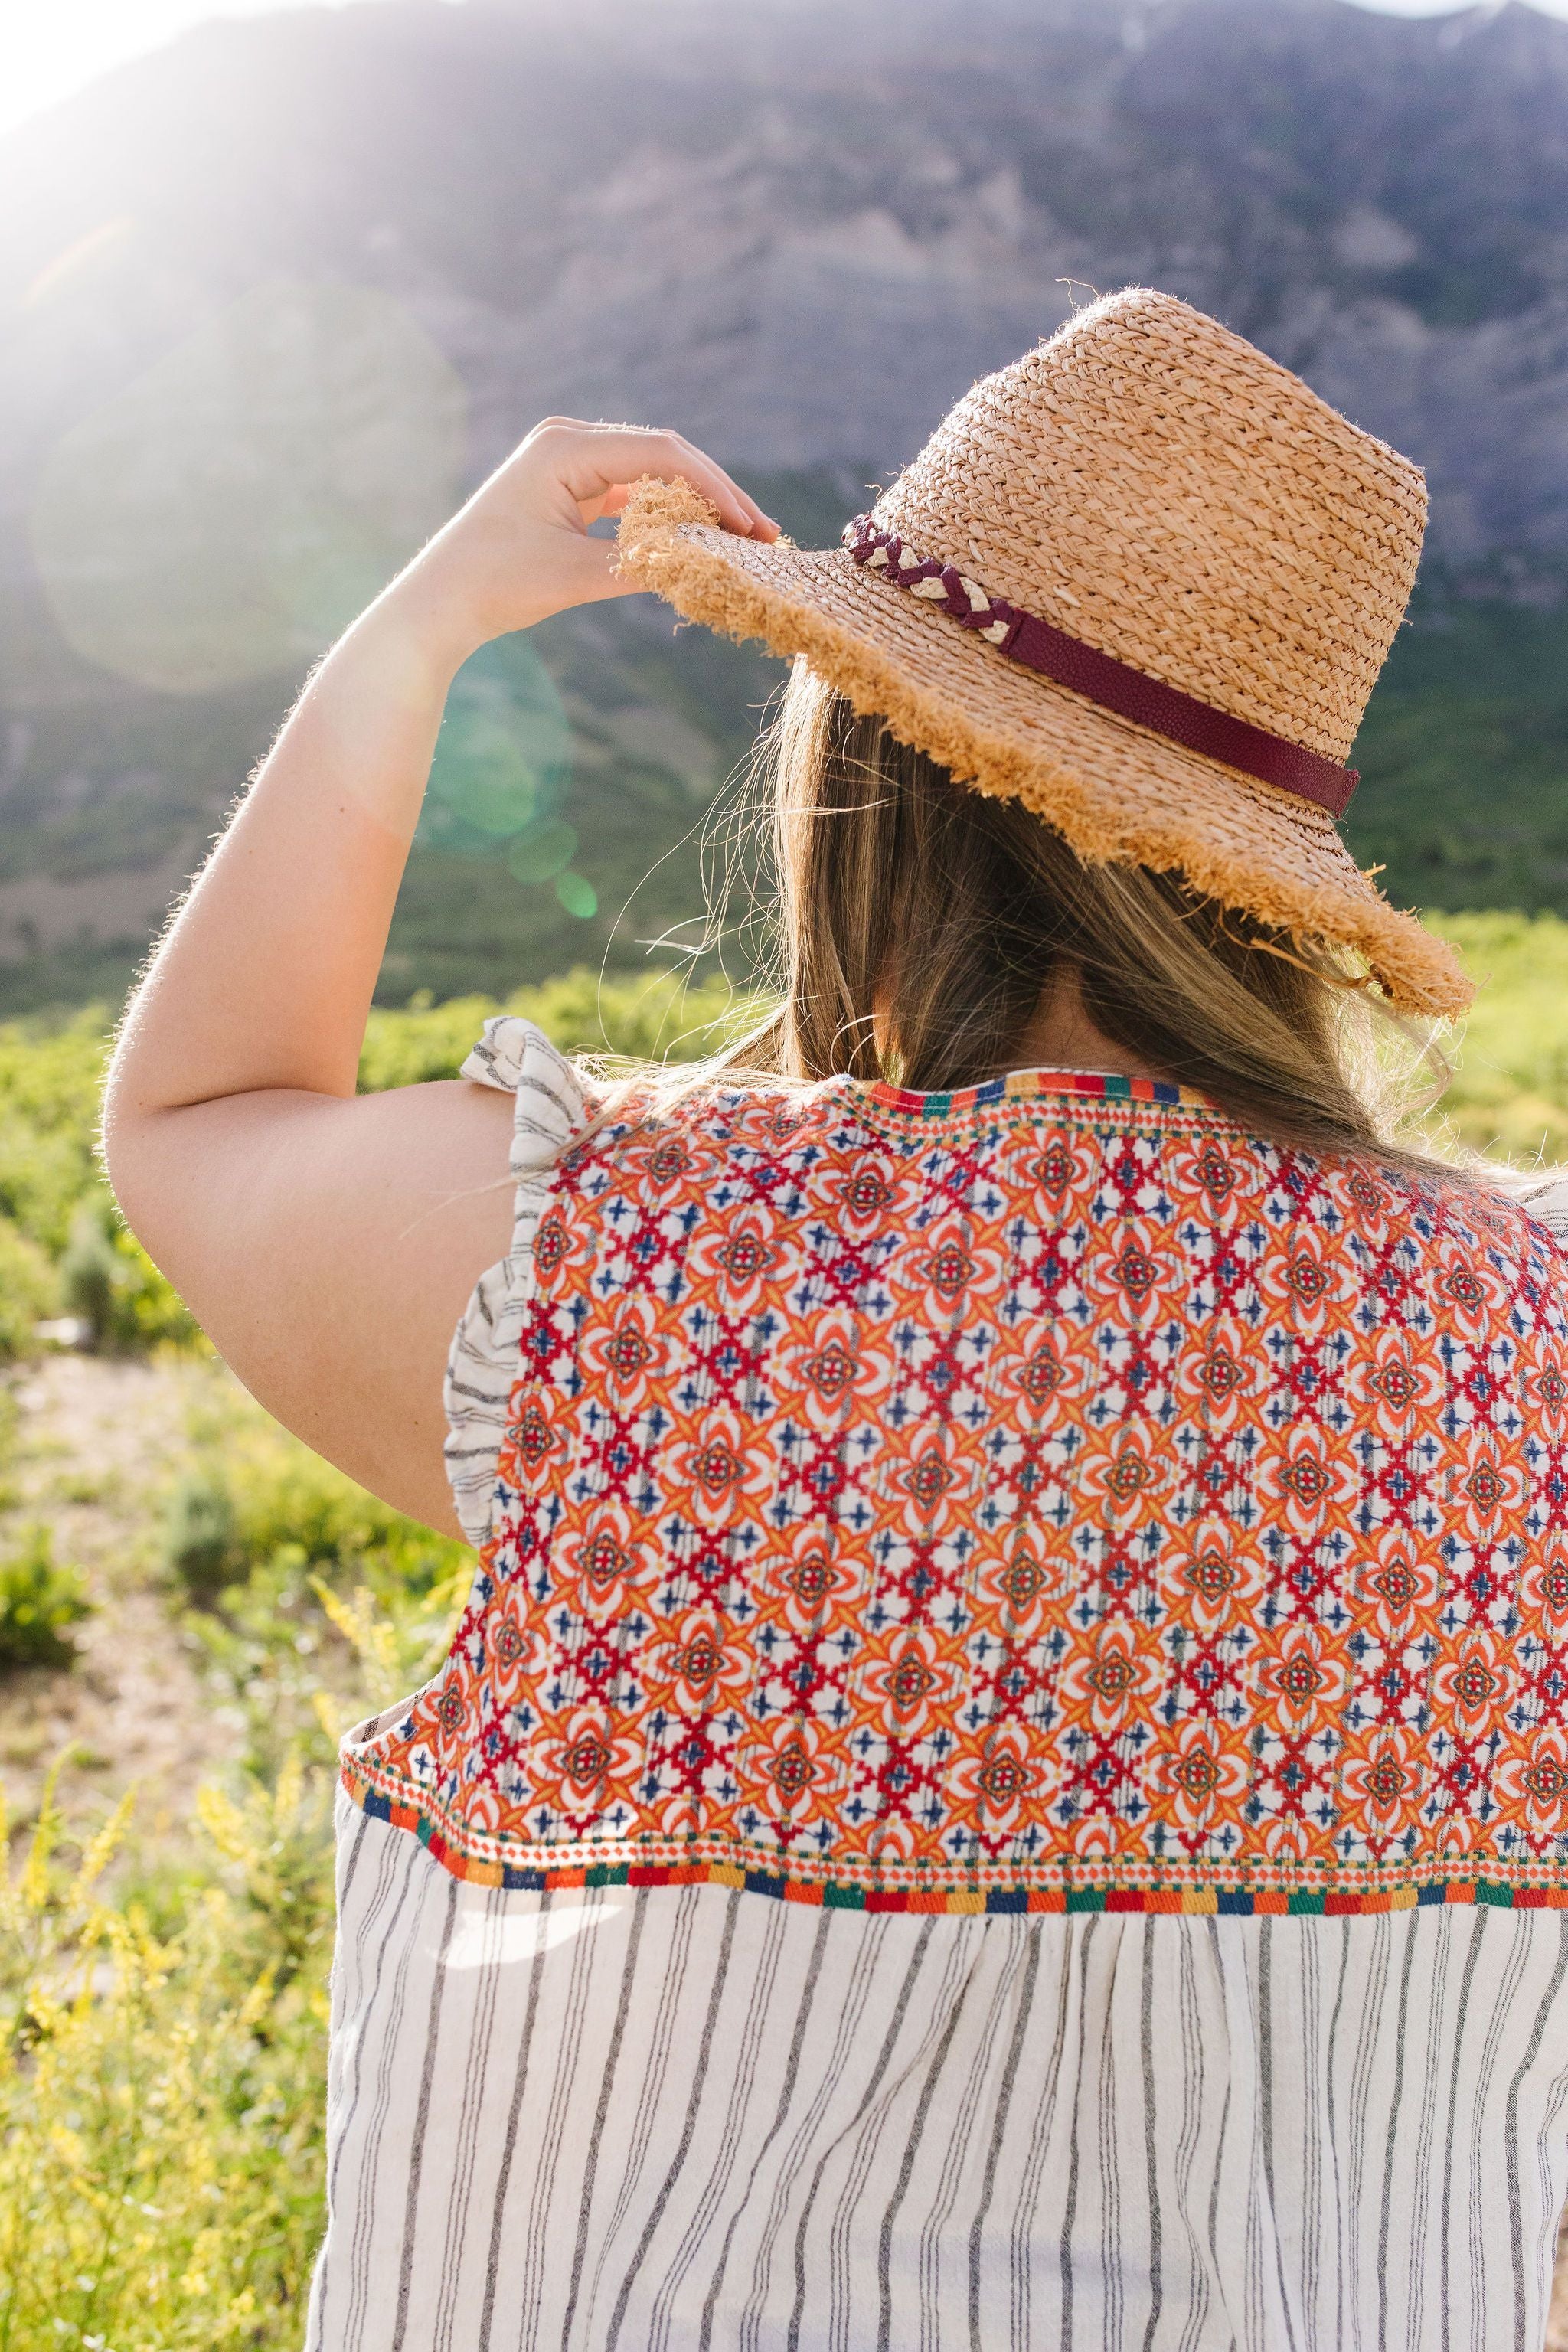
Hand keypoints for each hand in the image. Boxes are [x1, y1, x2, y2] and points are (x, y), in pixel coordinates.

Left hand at [385, 418, 778, 663]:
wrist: (439, 603)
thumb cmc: (494, 585)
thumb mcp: (574, 576)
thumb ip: (640, 563)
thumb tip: (703, 561)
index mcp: (564, 446)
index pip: (660, 453)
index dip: (713, 487)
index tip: (750, 526)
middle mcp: (567, 441)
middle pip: (662, 456)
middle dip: (715, 494)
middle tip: (763, 532)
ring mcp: (568, 462)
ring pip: (651, 474)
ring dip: (695, 504)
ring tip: (742, 536)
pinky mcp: (569, 488)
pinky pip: (631, 493)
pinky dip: (666, 514)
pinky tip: (700, 538)